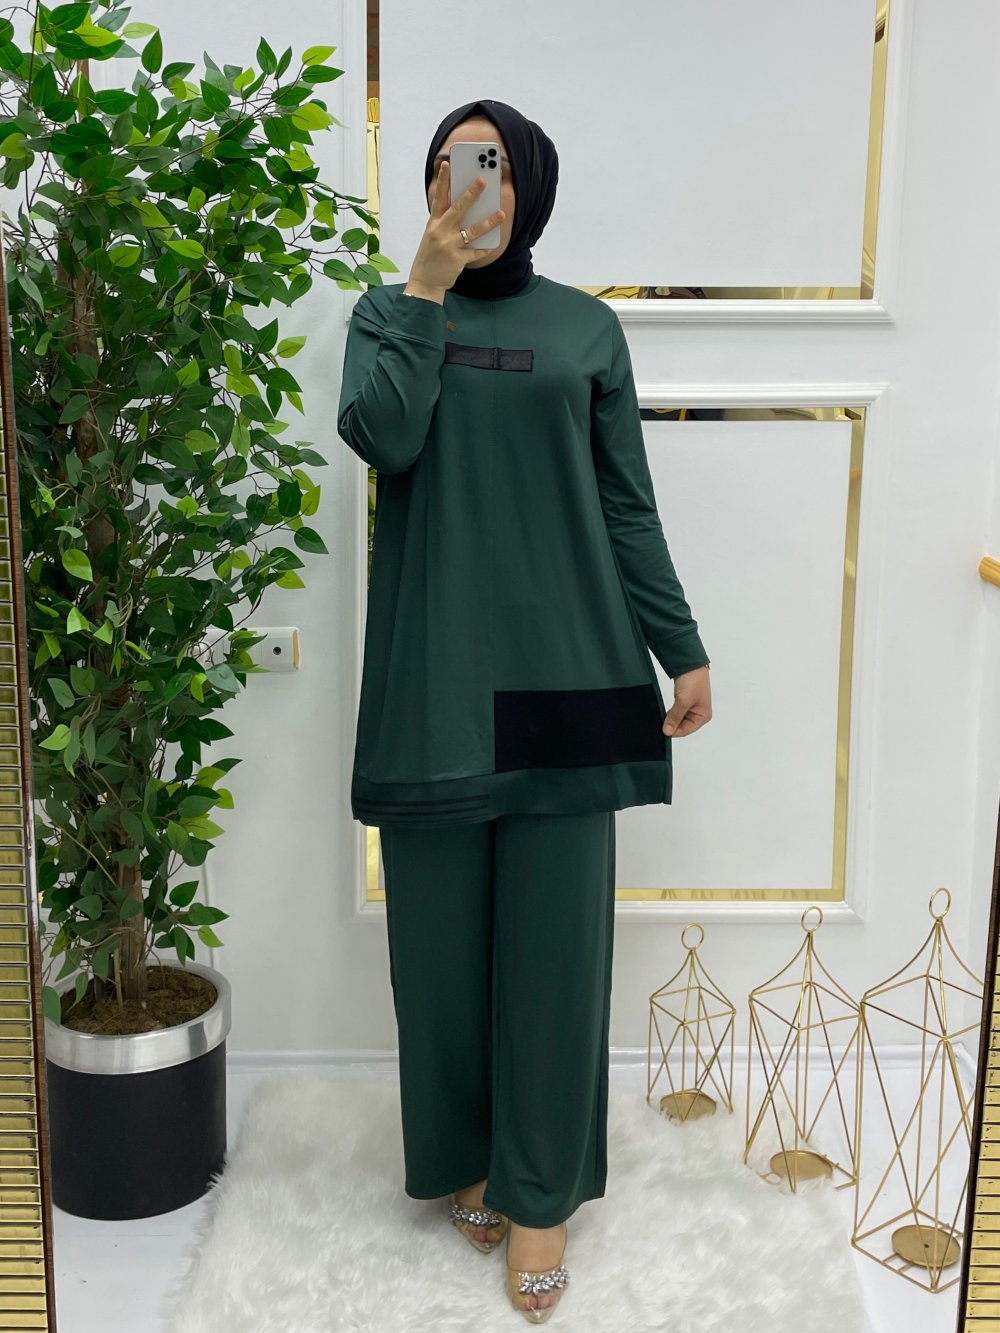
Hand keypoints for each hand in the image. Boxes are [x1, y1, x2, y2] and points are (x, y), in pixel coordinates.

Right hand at [409, 159, 506, 292]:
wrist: (424, 282)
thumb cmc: (430, 257)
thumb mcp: (432, 236)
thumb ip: (445, 222)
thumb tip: (466, 210)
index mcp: (433, 224)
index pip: (439, 198)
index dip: (443, 181)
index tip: (447, 164)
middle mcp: (441, 232)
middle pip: (458, 209)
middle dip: (471, 193)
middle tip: (483, 181)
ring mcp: (449, 246)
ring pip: (472, 231)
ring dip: (488, 222)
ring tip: (501, 214)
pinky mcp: (457, 260)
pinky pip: (475, 252)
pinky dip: (485, 248)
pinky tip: (494, 244)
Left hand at [662, 665, 711, 737]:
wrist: (690, 664)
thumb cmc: (694, 680)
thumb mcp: (683, 702)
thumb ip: (675, 717)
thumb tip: (667, 731)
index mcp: (703, 716)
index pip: (686, 730)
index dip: (674, 731)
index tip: (662, 729)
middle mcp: (699, 714)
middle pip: (682, 726)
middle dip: (672, 724)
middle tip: (661, 721)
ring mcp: (691, 708)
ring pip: (677, 719)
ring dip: (670, 718)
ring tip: (664, 714)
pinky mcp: (684, 702)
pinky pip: (675, 712)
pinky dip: (670, 712)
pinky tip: (665, 710)